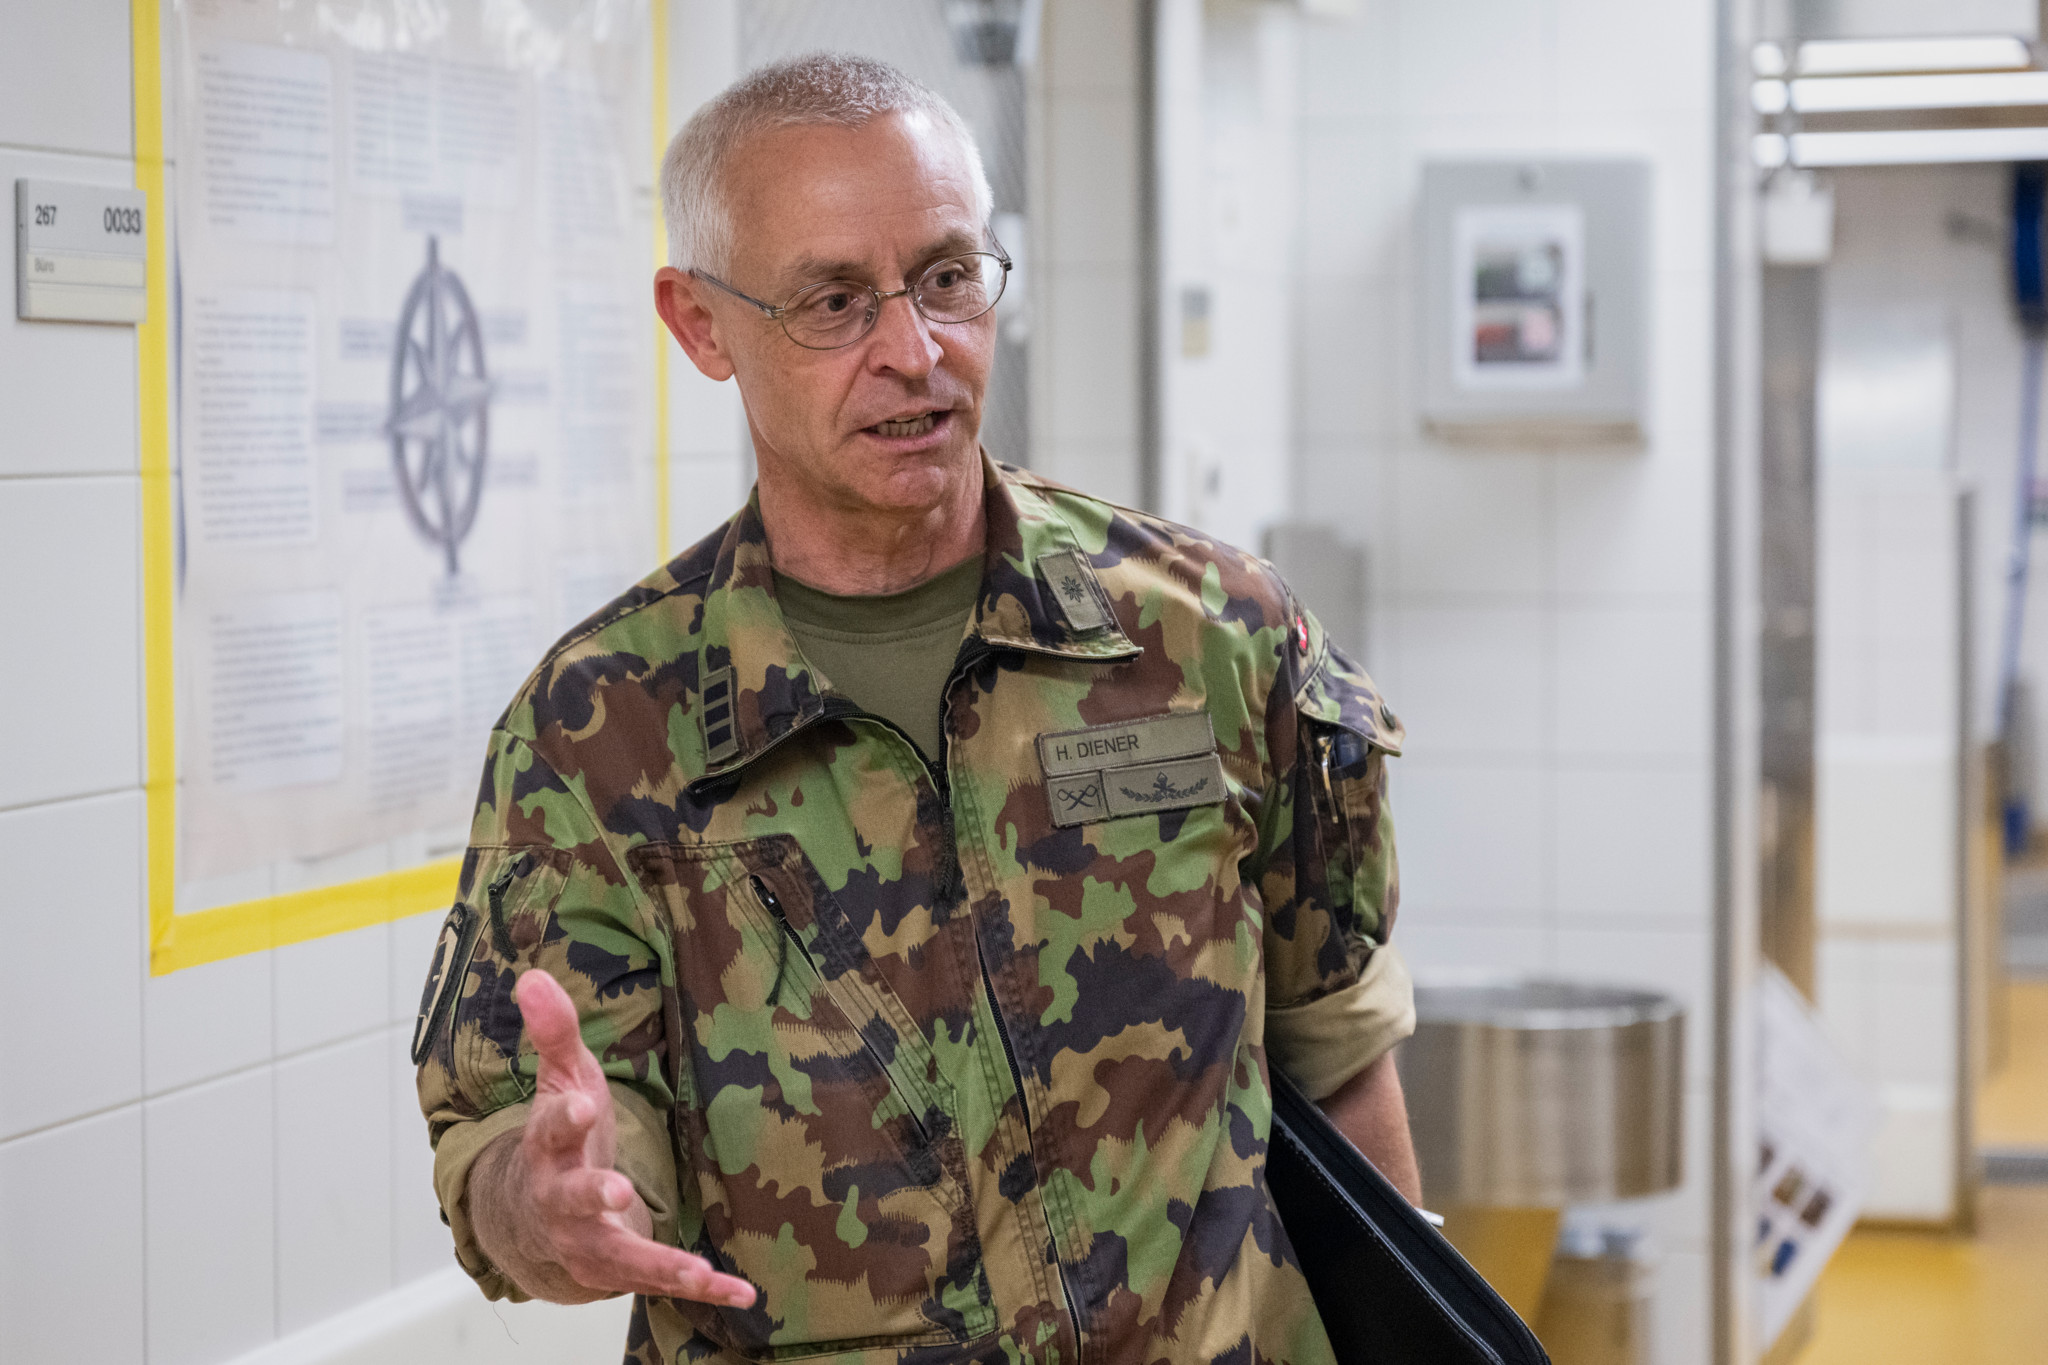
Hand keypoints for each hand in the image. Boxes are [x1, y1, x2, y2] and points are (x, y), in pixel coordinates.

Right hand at [469, 970, 756, 1307]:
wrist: (535, 1218)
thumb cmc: (560, 1138)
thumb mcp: (561, 1080)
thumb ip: (555, 1032)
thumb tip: (531, 975)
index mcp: (547, 1147)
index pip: (551, 1128)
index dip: (566, 1117)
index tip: (583, 1104)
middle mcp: (560, 1200)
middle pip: (572, 1199)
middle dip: (593, 1196)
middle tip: (617, 1191)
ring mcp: (587, 1242)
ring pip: (617, 1256)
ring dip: (657, 1262)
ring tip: (695, 1269)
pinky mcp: (618, 1270)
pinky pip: (659, 1282)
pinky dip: (701, 1289)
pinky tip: (743, 1294)